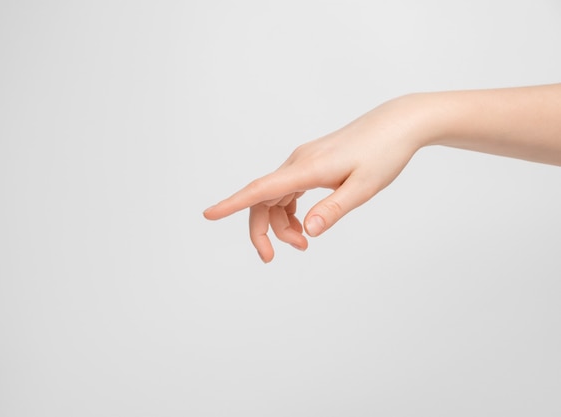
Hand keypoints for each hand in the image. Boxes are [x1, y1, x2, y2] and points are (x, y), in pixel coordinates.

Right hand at [204, 95, 431, 261]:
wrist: (397, 124)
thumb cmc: (384, 153)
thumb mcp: (364, 187)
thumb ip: (333, 209)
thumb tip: (307, 231)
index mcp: (307, 169)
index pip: (260, 190)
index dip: (232, 204)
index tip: (208, 215)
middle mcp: (298, 163)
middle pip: (262, 199)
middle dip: (262, 230)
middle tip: (272, 259)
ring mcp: (303, 161)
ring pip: (275, 196)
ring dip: (280, 223)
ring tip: (303, 244)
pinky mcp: (311, 162)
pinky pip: (287, 190)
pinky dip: (289, 211)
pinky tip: (303, 224)